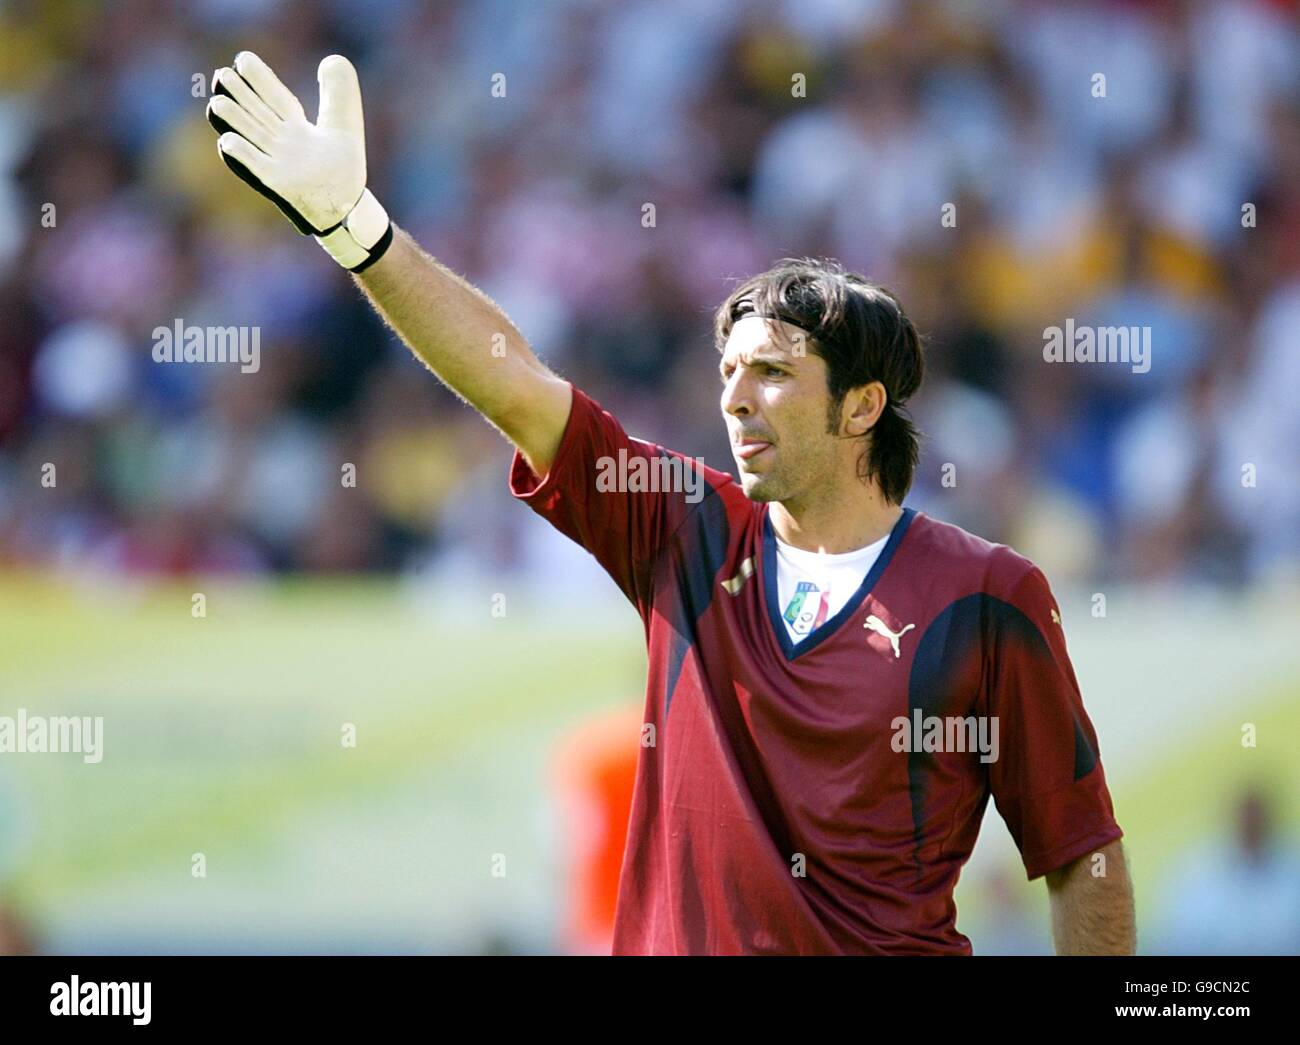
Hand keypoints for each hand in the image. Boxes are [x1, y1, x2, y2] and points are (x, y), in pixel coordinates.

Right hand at [207, 52, 391, 270]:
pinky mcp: (279, 184)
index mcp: (296, 127)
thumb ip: (339, 92)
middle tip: (223, 73)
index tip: (243, 59)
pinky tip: (226, 141)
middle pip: (259, 114)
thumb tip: (332, 60)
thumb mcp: (345, 124)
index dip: (261, 79)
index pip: (276, 98)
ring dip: (235, 120)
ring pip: (253, 136)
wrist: (349, 206)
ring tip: (217, 102)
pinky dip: (243, 155)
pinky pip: (257, 168)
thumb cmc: (344, 168)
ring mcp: (279, 162)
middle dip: (241, 95)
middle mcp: (283, 142)